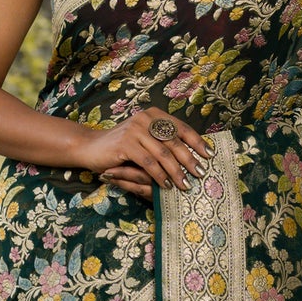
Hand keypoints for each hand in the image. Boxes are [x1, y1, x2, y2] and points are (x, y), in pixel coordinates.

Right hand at [77, 107, 211, 200]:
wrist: (91, 147)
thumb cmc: (122, 147)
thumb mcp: (145, 139)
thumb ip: (164, 142)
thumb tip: (194, 155)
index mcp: (154, 115)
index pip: (181, 128)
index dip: (197, 141)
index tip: (210, 155)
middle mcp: (145, 119)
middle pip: (175, 141)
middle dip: (190, 160)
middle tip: (201, 173)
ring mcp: (135, 130)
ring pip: (163, 154)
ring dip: (177, 172)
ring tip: (186, 185)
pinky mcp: (125, 144)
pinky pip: (149, 163)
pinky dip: (160, 176)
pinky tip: (167, 185)